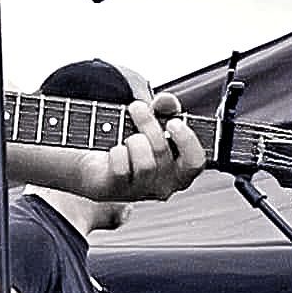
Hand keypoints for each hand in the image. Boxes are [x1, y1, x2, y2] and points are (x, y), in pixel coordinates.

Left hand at [73, 93, 205, 204]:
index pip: (195, 162)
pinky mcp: (116, 191)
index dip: (187, 140)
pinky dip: (116, 152)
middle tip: (137, 108)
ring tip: (125, 135)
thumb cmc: (131, 146)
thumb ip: (164, 110)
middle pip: (163, 152)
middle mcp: (164, 186)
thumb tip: (167, 101)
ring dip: (132, 140)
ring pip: (145, 163)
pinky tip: (114, 151)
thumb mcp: (151, 124)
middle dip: (148, 124)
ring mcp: (140, 191)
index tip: (173, 122)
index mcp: (180, 171)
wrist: (97, 165)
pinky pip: (121, 167)